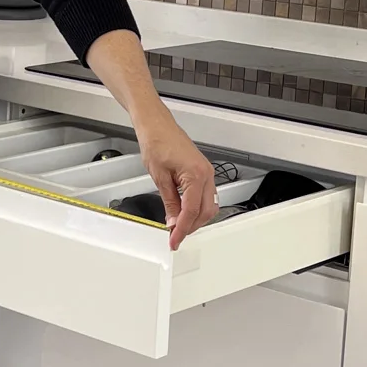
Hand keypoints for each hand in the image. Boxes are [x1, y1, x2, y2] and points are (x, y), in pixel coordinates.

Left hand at [134, 108, 217, 249]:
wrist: (157, 125)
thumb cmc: (157, 142)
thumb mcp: (159, 177)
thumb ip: (169, 203)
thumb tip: (173, 221)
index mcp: (197, 175)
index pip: (191, 211)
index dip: (182, 229)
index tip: (174, 240)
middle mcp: (207, 175)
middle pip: (205, 212)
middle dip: (191, 227)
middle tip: (175, 236)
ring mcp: (207, 173)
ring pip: (209, 206)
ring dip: (196, 219)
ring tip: (179, 228)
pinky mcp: (203, 172)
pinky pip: (206, 196)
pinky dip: (197, 208)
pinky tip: (185, 214)